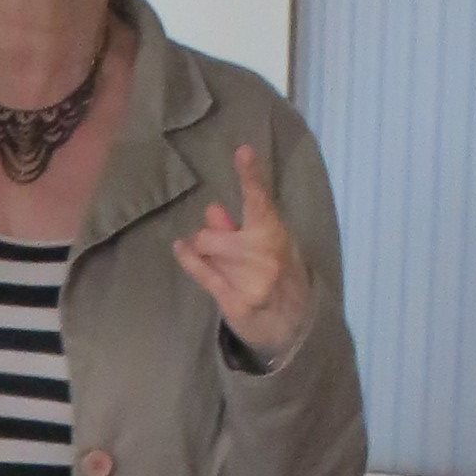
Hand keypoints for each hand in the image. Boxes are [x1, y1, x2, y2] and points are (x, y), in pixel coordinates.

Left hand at [174, 144, 315, 364]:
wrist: (295, 325)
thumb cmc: (281, 276)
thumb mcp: (270, 244)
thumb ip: (241, 226)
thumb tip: (212, 209)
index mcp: (275, 233)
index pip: (259, 199)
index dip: (250, 174)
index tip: (242, 150)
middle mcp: (264, 254)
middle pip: (212, 234)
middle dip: (210, 239)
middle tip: (223, 248)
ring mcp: (249, 279)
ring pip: (206, 251)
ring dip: (207, 254)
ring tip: (225, 266)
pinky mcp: (235, 301)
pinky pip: (202, 272)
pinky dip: (188, 258)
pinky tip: (180, 248)